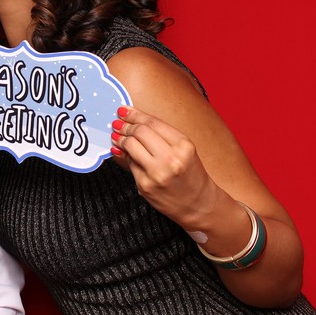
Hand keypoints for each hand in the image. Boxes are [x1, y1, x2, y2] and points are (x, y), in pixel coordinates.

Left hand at [111, 106, 214, 222]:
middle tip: (118, 123)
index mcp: (183, 146)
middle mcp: (171, 159)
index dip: (135, 114)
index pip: (153, 123)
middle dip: (126, 125)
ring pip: (131, 146)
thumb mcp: (184, 150)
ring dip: (121, 139)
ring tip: (117, 136)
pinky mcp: (145, 186)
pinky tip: (124, 152)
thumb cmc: (191, 175)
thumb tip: (132, 121)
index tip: (124, 110)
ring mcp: (157, 174)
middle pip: (140, 132)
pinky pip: (130, 164)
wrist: (198, 204)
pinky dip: (127, 156)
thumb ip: (161, 136)